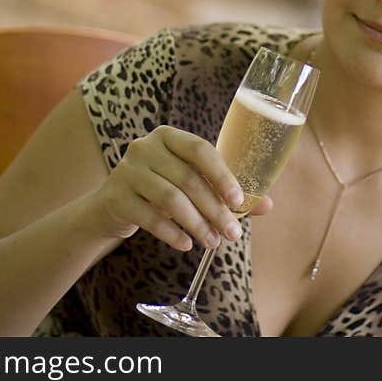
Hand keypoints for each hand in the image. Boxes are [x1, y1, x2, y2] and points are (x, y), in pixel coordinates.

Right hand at [83, 125, 272, 250]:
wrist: (113, 204)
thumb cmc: (161, 188)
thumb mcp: (191, 183)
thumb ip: (226, 191)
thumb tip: (268, 205)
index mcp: (168, 136)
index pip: (200, 149)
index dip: (222, 175)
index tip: (239, 201)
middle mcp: (145, 147)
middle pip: (188, 179)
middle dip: (214, 209)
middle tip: (231, 234)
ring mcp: (127, 170)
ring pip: (170, 199)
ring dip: (196, 224)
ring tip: (212, 242)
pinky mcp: (116, 197)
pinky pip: (150, 218)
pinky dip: (172, 234)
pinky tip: (187, 244)